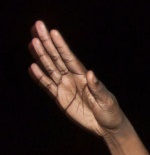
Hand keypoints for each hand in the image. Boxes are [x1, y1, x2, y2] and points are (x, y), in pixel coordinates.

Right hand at [29, 21, 126, 136]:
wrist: (107, 127)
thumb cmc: (111, 112)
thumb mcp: (106, 100)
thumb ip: (97, 87)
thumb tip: (90, 73)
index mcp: (84, 77)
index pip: (70, 58)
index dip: (61, 45)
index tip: (53, 32)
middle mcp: (73, 79)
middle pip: (57, 58)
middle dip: (48, 43)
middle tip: (38, 27)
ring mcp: (66, 88)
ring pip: (51, 69)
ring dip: (41, 56)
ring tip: (33, 43)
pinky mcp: (61, 99)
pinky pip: (48, 86)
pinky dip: (40, 77)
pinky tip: (33, 67)